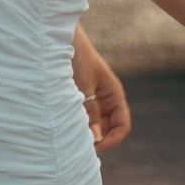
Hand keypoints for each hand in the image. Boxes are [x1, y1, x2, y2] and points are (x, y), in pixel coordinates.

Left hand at [72, 29, 130, 152]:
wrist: (61, 39)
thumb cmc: (76, 58)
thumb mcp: (83, 86)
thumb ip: (90, 111)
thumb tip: (96, 137)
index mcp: (113, 94)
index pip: (122, 125)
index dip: (112, 139)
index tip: (95, 146)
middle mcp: (106, 99)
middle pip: (109, 129)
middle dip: (98, 139)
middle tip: (80, 145)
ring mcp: (93, 99)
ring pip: (95, 125)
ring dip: (87, 132)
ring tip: (72, 135)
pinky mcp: (79, 98)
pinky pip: (84, 118)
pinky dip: (78, 125)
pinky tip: (66, 126)